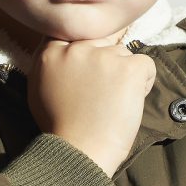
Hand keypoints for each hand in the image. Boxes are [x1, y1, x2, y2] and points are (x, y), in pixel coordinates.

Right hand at [27, 37, 155, 175]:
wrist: (79, 153)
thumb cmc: (60, 128)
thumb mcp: (40, 89)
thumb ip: (52, 63)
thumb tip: (69, 48)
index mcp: (51, 52)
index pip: (76, 33)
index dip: (88, 52)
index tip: (89, 72)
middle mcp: (76, 48)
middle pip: (102, 42)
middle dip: (105, 64)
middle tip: (100, 95)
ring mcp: (104, 56)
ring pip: (124, 54)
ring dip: (124, 75)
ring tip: (112, 103)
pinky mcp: (129, 68)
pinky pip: (146, 66)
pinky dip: (144, 83)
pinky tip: (128, 103)